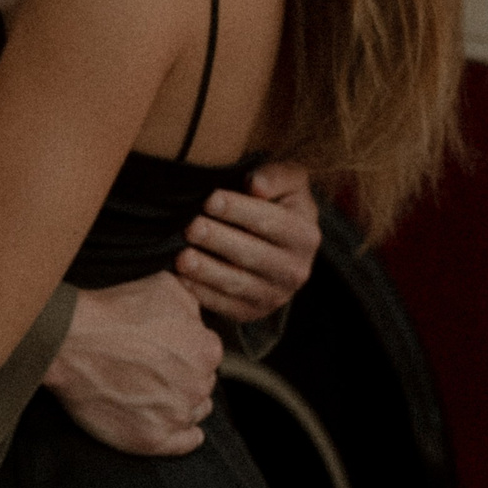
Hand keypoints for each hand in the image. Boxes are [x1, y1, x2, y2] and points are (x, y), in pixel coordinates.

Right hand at [44, 273, 220, 455]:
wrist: (71, 341)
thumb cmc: (114, 312)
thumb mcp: (166, 286)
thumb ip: (193, 305)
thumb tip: (198, 319)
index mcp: (206, 350)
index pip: (207, 352)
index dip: (186, 346)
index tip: (165, 345)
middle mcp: (198, 386)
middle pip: (201, 382)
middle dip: (185, 374)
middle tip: (154, 365)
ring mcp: (176, 416)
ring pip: (194, 410)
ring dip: (181, 401)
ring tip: (153, 390)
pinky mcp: (152, 440)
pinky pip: (184, 443)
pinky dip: (183, 436)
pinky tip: (171, 422)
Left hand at [176, 162, 317, 324]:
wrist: (275, 242)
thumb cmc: (277, 202)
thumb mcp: (288, 181)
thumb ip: (276, 176)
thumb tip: (256, 185)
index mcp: (305, 235)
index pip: (271, 222)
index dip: (239, 210)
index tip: (210, 199)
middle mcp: (295, 270)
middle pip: (253, 255)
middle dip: (219, 240)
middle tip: (190, 227)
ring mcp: (275, 296)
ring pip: (237, 284)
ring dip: (207, 271)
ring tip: (181, 257)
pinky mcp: (252, 312)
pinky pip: (225, 306)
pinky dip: (202, 293)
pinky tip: (181, 279)